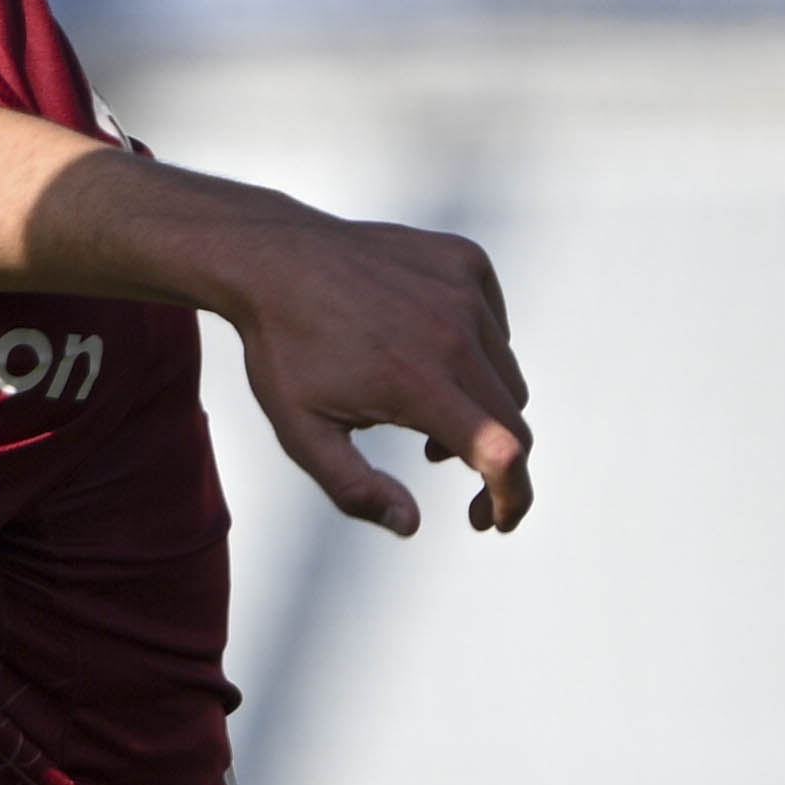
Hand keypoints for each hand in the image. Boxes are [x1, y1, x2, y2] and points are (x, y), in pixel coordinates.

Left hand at [224, 212, 533, 536]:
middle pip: (511, 419)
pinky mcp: (466, 261)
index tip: (495, 521)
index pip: (502, 451)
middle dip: (496, 465)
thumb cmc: (284, 350)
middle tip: (451, 476)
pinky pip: (495, 325)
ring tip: (422, 411)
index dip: (512, 497)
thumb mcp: (302, 432)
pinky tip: (427, 354)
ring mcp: (464, 290)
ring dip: (481, 405)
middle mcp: (453, 333)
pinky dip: (476, 352)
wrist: (272, 260)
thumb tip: (411, 524)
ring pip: (505, 375)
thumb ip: (355, 488)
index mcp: (418, 382)